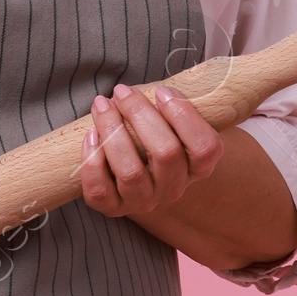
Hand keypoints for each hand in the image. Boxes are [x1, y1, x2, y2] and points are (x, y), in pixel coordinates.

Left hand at [78, 80, 223, 222]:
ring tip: (101, 105)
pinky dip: (92, 161)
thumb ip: (168, 105)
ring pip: (131, 172)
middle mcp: (173, 188)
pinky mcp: (113, 208)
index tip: (162, 91)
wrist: (129, 170)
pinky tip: (91, 135)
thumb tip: (147, 87)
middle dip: (140, 114)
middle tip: (122, 91)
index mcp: (196, 168)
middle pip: (166, 153)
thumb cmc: (151, 134)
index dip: (185, 117)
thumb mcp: (170, 121)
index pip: (206, 149)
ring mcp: (143, 201)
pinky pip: (100, 191)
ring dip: (113, 131)